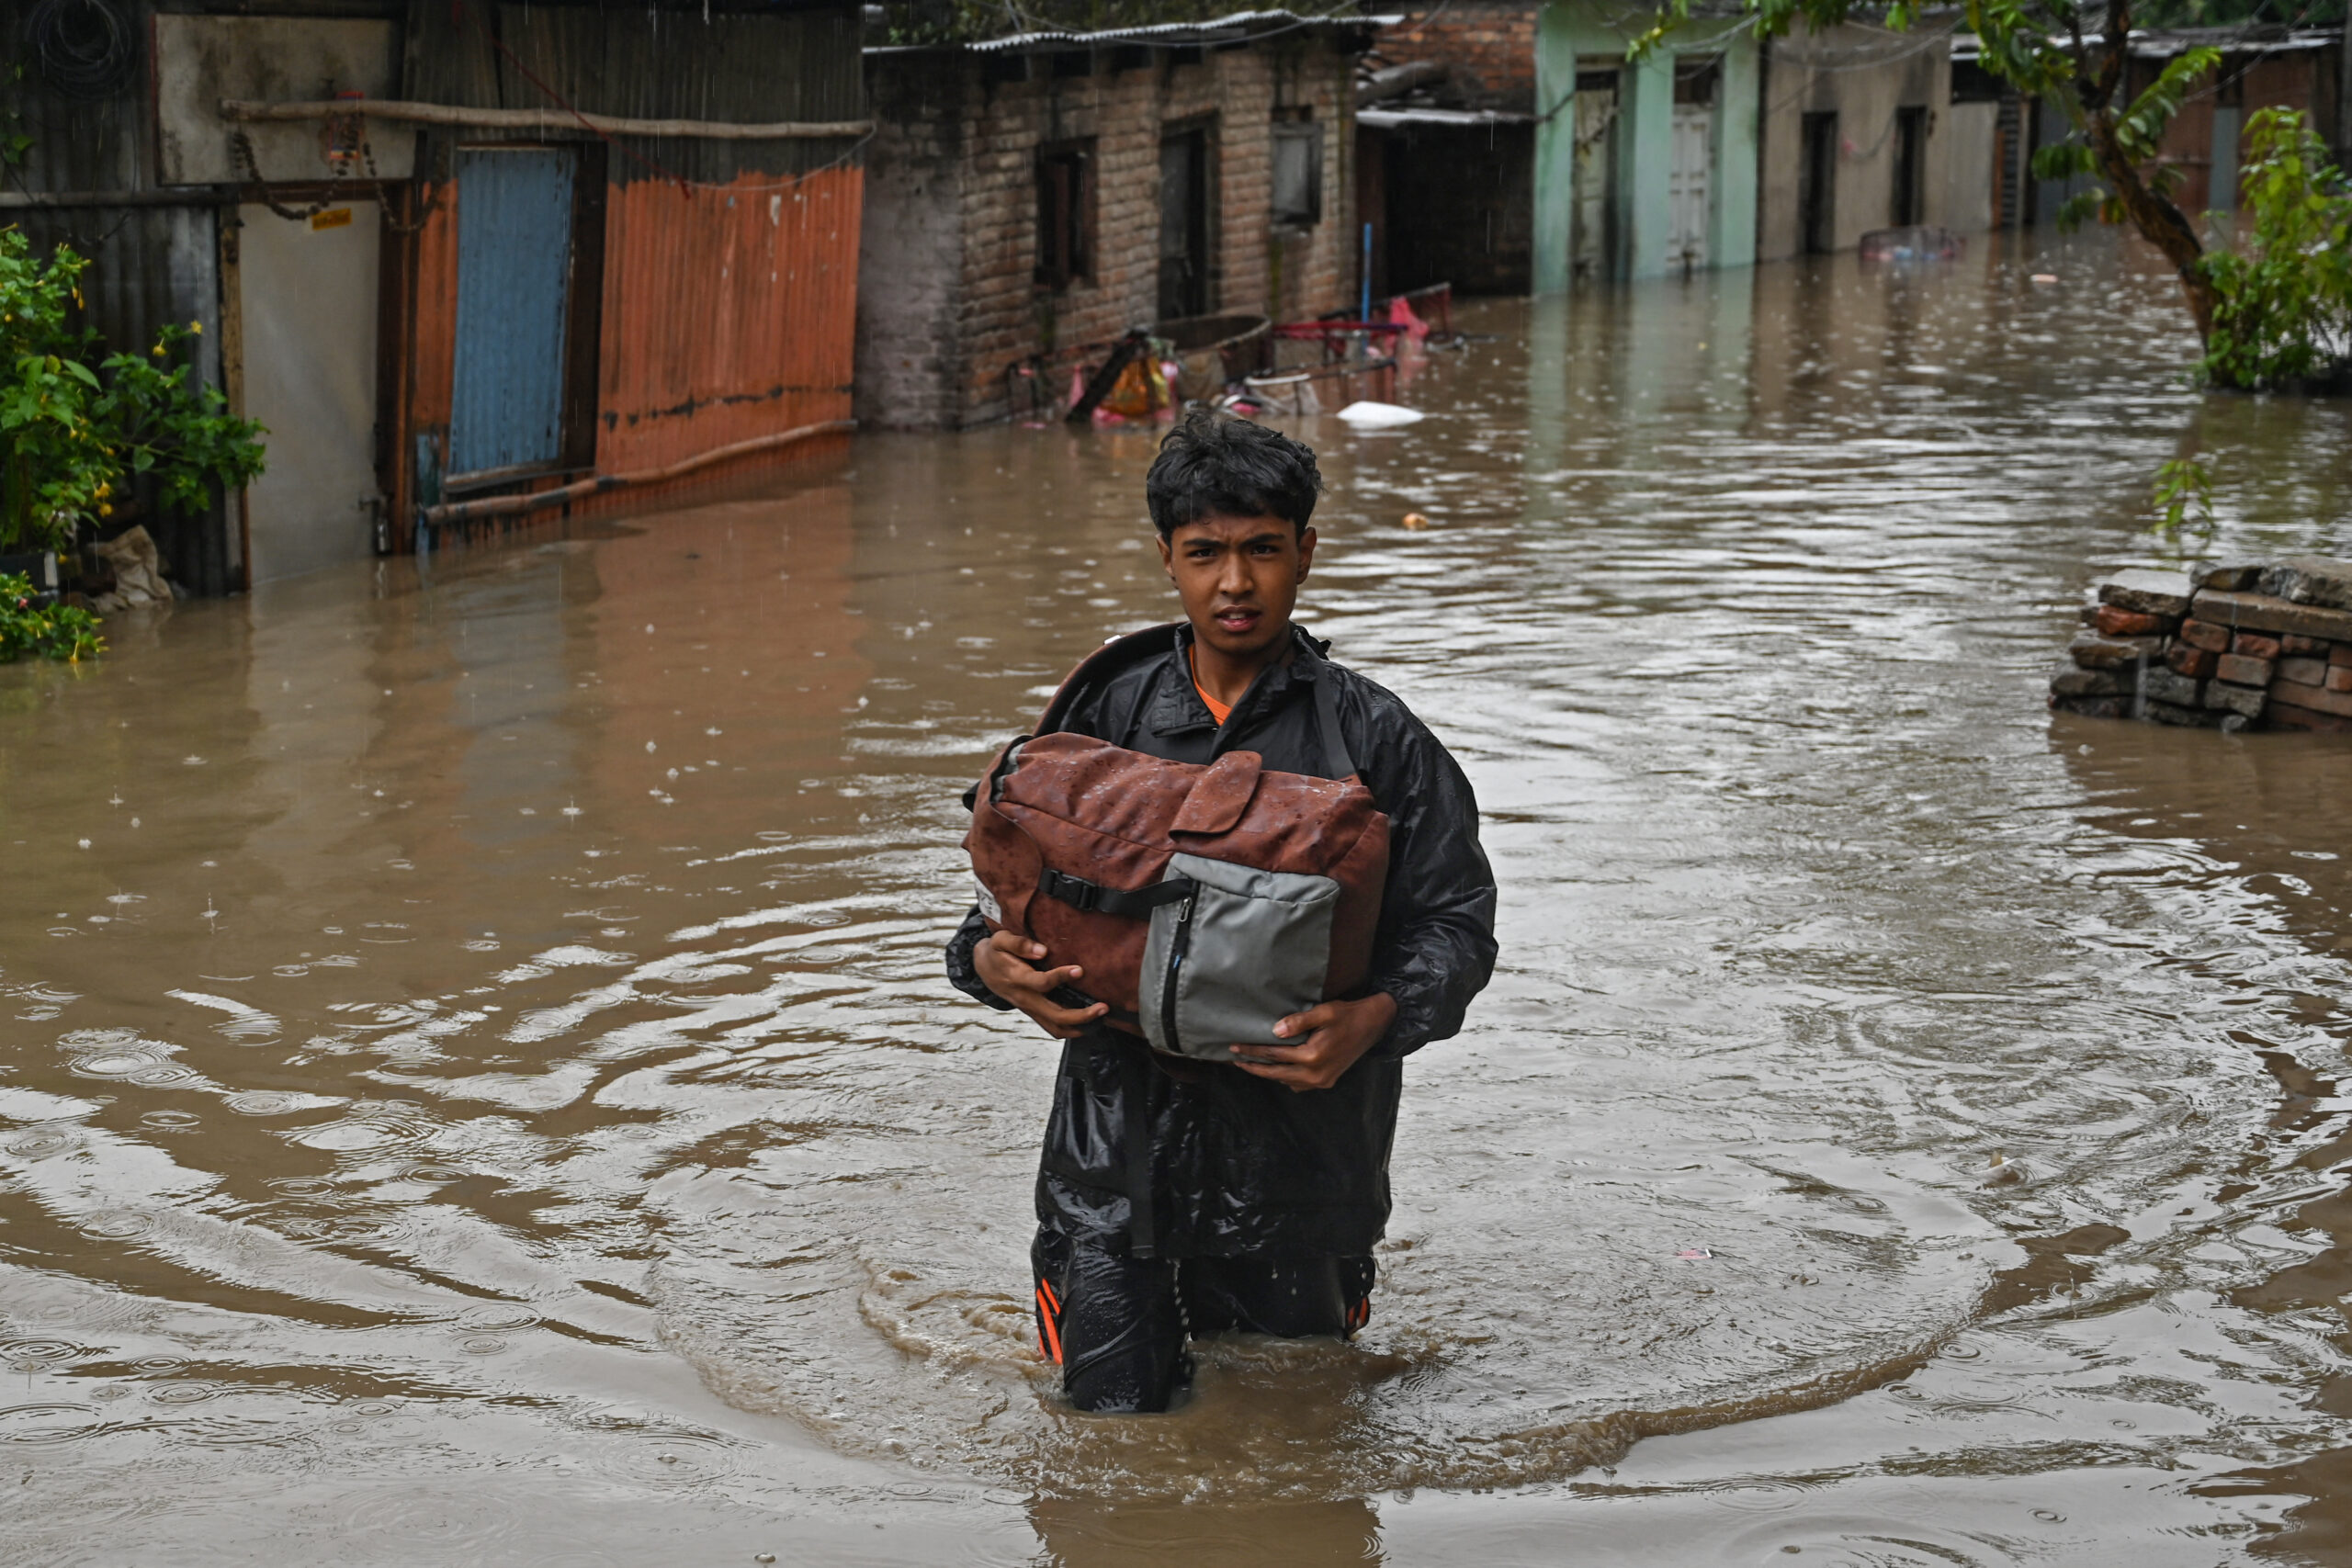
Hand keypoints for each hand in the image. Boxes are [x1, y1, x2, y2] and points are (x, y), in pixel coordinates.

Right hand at [972, 929, 1108, 1039]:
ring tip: (1101, 1018)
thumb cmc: (996, 952)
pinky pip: (1054, 1028)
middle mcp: (1026, 998)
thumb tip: (1042, 950)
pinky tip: (1090, 1023)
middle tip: (1104, 1007)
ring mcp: (1030, 1009)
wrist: (983, 969)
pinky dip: (1072, 1030)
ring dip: (1080, 1027)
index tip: (1079, 969)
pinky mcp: (1034, 1013)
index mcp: (1018, 979)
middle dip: (1082, 1015)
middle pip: (1055, 1015)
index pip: (1041, 983)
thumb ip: (1019, 944)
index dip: (1061, 977)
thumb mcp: (1000, 940)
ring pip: (1056, 1027)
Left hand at [1231, 993, 1396, 1091]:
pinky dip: (1285, 1078)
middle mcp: (1316, 1073)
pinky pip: (1299, 1084)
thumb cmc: (1348, 1014)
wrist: (1374, 1025)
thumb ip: (1299, 1021)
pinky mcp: (1327, 1081)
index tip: (1233, 1047)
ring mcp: (1322, 1080)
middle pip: (1276, 1074)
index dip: (1252, 1051)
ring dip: (1268, 1074)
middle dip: (1253, 1067)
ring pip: (1286, 1081)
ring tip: (1250, 1064)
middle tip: (1234, 1062)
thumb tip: (1275, 1031)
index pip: (1274, 1055)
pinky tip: (1276, 1069)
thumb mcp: (1324, 1011)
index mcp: (1313, 1056)